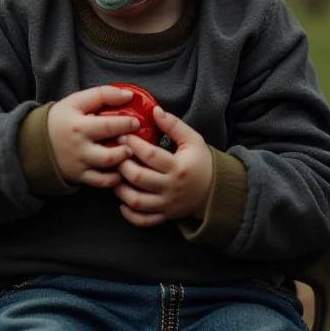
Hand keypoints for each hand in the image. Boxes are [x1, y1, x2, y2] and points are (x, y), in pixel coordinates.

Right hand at [47, 86, 138, 187]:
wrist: (35, 142)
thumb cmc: (60, 119)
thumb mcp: (76, 101)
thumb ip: (102, 95)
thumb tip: (128, 95)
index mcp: (78, 126)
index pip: (107, 126)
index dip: (126, 124)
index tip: (136, 122)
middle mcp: (79, 148)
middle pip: (110, 152)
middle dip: (128, 147)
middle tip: (136, 140)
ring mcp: (79, 164)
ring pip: (107, 169)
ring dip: (124, 162)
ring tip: (130, 154)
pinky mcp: (79, 176)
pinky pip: (101, 182)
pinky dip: (114, 178)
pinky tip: (122, 170)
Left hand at [114, 106, 212, 226]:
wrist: (215, 191)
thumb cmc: (201, 162)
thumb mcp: (193, 140)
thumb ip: (174, 125)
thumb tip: (155, 110)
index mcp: (178, 167)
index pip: (150, 155)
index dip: (133, 144)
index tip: (123, 135)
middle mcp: (171, 187)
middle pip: (139, 178)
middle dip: (122, 165)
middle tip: (114, 154)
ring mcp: (166, 204)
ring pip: (136, 201)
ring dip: (120, 189)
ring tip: (115, 175)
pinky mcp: (164, 216)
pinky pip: (143, 220)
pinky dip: (129, 214)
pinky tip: (122, 201)